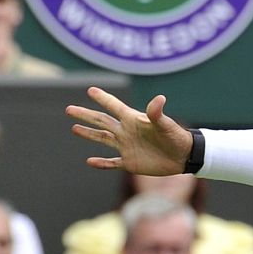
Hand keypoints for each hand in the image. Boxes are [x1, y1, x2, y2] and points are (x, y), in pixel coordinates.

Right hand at [67, 87, 194, 175]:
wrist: (183, 157)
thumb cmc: (176, 137)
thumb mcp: (166, 125)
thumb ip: (157, 113)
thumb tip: (159, 98)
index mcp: (133, 120)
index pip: (114, 106)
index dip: (103, 98)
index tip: (90, 90)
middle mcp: (126, 132)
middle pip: (101, 121)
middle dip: (86, 115)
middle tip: (69, 109)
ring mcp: (126, 147)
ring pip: (103, 139)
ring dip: (89, 134)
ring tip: (74, 128)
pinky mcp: (130, 162)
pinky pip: (112, 163)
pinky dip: (101, 163)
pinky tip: (89, 161)